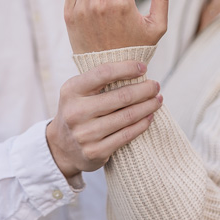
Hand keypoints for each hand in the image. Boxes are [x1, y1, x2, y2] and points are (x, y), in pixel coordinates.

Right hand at [46, 61, 161, 177]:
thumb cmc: (78, 110)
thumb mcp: (78, 91)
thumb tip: (136, 68)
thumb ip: (99, 80)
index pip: (104, 73)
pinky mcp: (95, 152)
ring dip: (147, 107)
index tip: (143, 67)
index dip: (127, 68)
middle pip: (121, 97)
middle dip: (144, 90)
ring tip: (157, 100)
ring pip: (127, 117)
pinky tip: (149, 117)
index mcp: (72, 90)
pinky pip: (126, 135)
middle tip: (156, 86)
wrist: (61, 147)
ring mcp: (85, 134)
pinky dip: (142, 124)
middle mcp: (76, 112)